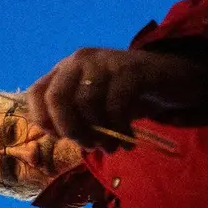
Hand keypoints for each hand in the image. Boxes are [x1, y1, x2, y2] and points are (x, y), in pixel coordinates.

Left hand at [26, 48, 207, 150]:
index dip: (44, 120)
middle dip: (70, 129)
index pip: (36, 93)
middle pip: (57, 98)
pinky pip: (115, 105)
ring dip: (98, 133)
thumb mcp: (95, 106)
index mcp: (65, 70)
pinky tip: (128, 139)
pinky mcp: (130, 69)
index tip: (62, 138)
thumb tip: (57, 138)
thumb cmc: (125, 96)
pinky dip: (120, 129)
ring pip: (87, 103)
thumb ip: (75, 117)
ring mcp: (104, 62)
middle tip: (89, 145)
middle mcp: (79, 61)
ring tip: (112, 147)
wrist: (170, 77)